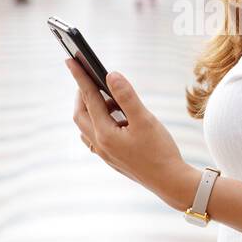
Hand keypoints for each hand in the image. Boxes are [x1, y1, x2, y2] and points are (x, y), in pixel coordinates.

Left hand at [66, 58, 195, 210]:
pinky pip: (95, 137)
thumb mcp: (145, 120)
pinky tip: (116, 119)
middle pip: (80, 114)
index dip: (80, 77)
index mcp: (105, 134)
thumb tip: (111, 75)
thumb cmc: (160, 151)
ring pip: (87, 127)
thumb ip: (127, 96)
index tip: (71, 60)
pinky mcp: (112, 158)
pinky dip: (99, 123)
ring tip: (109, 98)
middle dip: (82, 94)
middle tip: (89, 77)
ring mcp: (105, 154)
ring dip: (91, 110)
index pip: (88, 98)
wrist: (170, 182)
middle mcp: (100, 145)